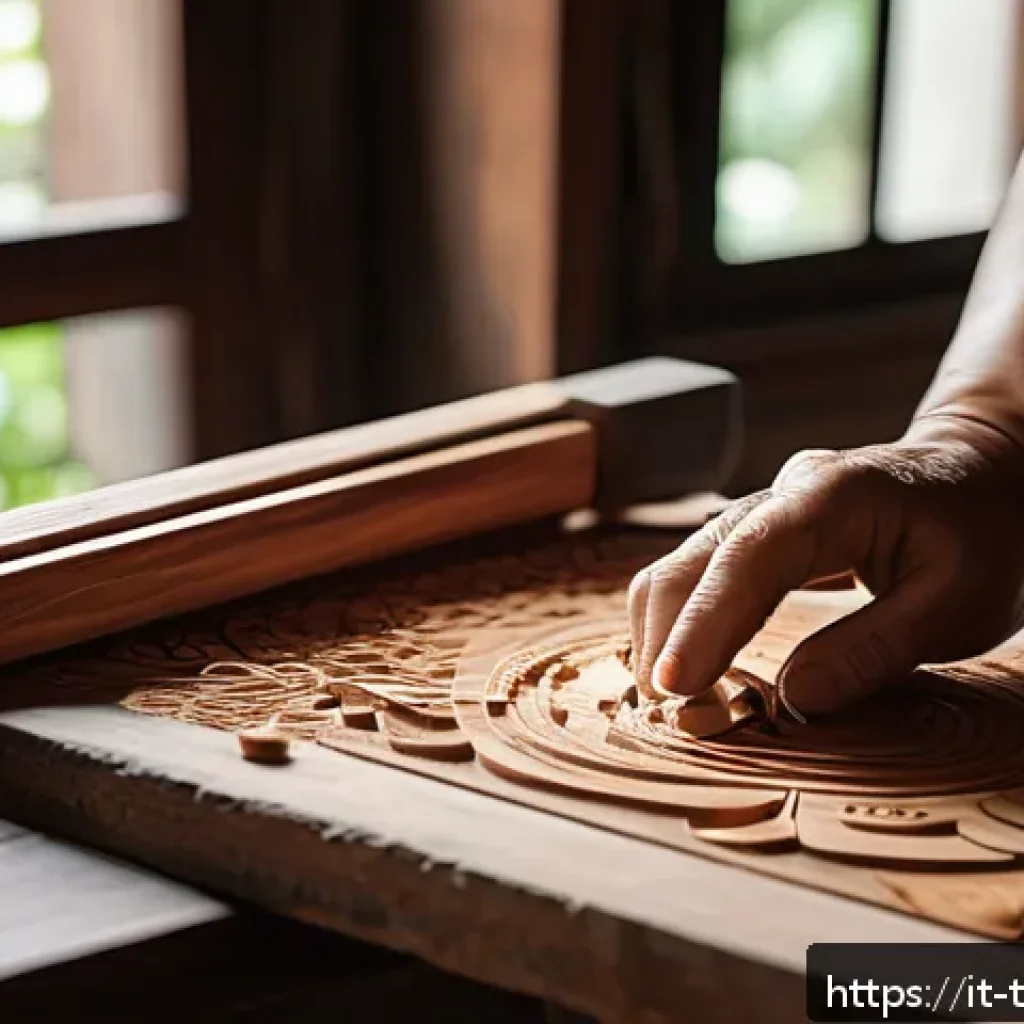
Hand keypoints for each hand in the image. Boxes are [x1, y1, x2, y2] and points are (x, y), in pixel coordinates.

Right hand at [627, 415, 1023, 714]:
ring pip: (676, 570)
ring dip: (665, 638)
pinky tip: (694, 671)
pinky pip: (692, 578)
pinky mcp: (747, 535)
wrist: (976, 478)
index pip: (749, 557)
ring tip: (683, 706)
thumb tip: (791, 698)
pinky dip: (680, 627)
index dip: (705, 622)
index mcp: (835, 495)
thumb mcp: (957, 604)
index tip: (676, 686)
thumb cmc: (978, 538)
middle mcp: (780, 493)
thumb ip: (873, 650)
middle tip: (677, 720)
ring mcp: (758, 510)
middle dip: (668, 641)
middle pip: (690, 563)